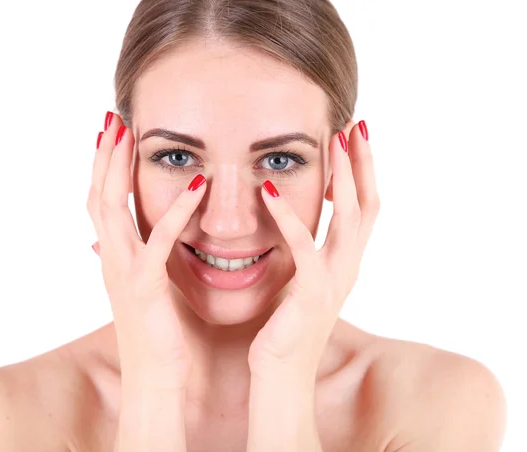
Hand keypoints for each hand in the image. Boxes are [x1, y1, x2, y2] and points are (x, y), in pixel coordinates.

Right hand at [88, 112, 206, 389]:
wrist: (158, 383)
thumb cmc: (161, 339)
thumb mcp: (151, 293)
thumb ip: (146, 262)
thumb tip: (142, 246)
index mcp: (117, 260)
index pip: (103, 203)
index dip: (104, 168)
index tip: (112, 135)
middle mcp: (113, 260)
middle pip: (100, 195)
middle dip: (104, 156)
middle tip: (112, 119)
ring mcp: (125, 272)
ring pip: (113, 208)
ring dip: (121, 168)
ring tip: (129, 134)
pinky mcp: (147, 286)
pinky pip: (160, 240)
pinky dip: (178, 210)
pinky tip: (197, 184)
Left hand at [248, 122, 378, 380]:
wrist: (281, 377)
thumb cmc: (284, 329)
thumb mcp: (299, 282)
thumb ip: (305, 253)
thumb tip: (295, 222)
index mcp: (343, 263)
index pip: (364, 208)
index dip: (363, 172)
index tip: (354, 136)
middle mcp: (347, 267)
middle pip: (367, 204)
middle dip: (363, 163)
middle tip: (355, 123)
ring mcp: (333, 281)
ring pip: (349, 219)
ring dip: (343, 177)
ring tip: (332, 140)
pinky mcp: (310, 295)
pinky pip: (303, 248)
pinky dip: (289, 218)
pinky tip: (271, 191)